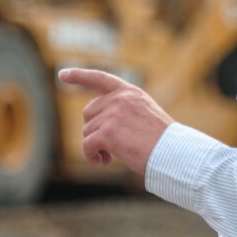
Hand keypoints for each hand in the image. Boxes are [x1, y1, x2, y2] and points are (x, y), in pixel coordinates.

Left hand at [58, 67, 173, 174]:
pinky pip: (87, 146)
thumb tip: (94, 123)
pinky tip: (103, 162)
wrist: (173, 153)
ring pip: (87, 132)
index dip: (79, 75)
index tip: (62, 74)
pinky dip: (91, 156)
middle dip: (94, 130)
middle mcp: (119, 99)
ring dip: (95, 146)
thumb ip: (122, 111)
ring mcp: (112, 115)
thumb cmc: (163, 141)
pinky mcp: (107, 133)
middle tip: (107, 147)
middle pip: (89, 114)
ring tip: (110, 156)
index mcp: (130, 92)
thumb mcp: (144, 114)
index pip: (100, 78)